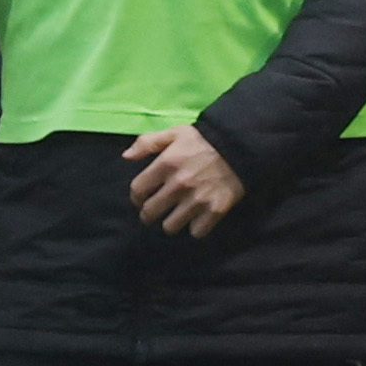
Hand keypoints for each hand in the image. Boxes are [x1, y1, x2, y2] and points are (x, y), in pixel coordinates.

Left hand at [125, 123, 244, 236]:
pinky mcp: (215, 210)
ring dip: (170, 223)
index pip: (138, 190)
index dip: (136, 197)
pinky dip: (195, 228)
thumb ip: (147, 143)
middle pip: (150, 212)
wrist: (240, 146)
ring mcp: (197, 200)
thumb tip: (126, 157)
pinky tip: (196, 219)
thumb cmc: (203, 140)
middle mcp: (178, 185)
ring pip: (171, 226)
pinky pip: (196, 231)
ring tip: (174, 217)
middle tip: (154, 212)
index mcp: (166, 165)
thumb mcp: (174, 133)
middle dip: (148, 214)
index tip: (140, 199)